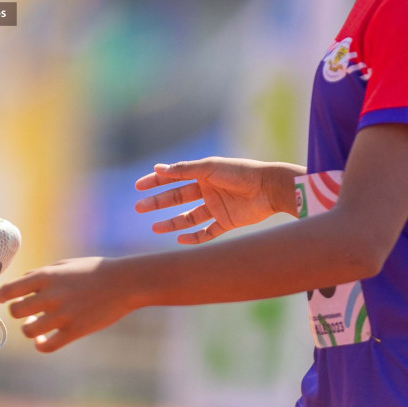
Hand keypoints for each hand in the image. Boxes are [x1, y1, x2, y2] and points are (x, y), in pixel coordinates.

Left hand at [0, 256, 136, 351]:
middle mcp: (51, 295)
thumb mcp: (62, 266)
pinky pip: (48, 346)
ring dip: (29, 329)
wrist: (122, 282)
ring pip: (28, 331)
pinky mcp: (75, 331)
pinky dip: (41, 345)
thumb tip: (19, 285)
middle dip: (17, 312)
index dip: (2, 297)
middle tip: (28, 310)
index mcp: (46, 276)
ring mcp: (63, 315)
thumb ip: (39, 275)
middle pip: (15, 312)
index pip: (8, 290)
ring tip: (37, 324)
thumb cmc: (91, 271)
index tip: (5, 299)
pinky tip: (44, 340)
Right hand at [134, 157, 296, 244]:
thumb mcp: (209, 168)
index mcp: (203, 174)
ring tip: (155, 228)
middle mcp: (207, 190)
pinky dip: (194, 237)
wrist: (269, 188)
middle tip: (139, 207)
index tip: (138, 186)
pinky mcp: (226, 222)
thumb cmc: (240, 173)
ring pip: (188, 217)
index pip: (174, 178)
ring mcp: (216, 207)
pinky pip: (206, 232)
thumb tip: (158, 168)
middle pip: (177, 198)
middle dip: (158, 202)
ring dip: (172, 222)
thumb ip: (184, 170)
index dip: (155, 181)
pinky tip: (180, 239)